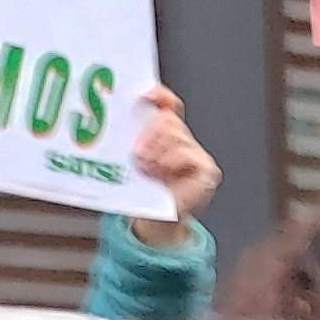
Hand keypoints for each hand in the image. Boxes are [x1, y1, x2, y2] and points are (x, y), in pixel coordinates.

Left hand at [125, 85, 218, 243]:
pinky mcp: (207, 170)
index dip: (159, 95)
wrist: (154, 223)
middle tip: (137, 152)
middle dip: (149, 132)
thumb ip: (129, 140)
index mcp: (164, 134)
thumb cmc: (140, 191)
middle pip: (168, 119)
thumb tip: (113, 122)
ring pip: (176, 135)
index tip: (145, 95)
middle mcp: (183, 140)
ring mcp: (197, 154)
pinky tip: (160, 172)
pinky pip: (186, 154)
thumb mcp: (129, 160)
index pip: (168, 104)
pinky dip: (170, 162)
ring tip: (145, 166)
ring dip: (156, 150)